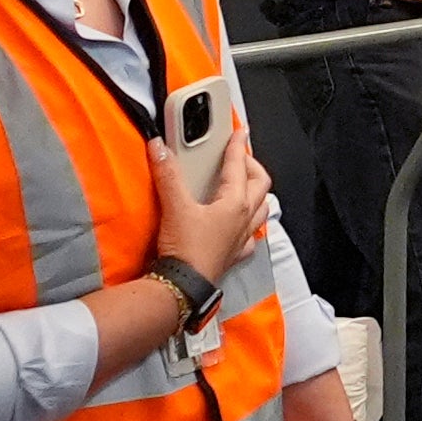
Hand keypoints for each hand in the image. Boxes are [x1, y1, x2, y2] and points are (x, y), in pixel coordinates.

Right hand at [152, 129, 273, 282]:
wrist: (184, 286)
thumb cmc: (186, 251)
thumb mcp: (175, 207)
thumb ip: (167, 175)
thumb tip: (160, 149)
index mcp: (235, 203)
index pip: (239, 166)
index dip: (237, 147)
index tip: (239, 134)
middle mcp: (244, 219)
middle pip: (260, 185)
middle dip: (253, 168)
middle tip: (242, 158)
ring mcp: (241, 238)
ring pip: (261, 210)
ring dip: (257, 195)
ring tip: (247, 187)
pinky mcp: (232, 255)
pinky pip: (249, 238)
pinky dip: (249, 228)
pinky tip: (242, 228)